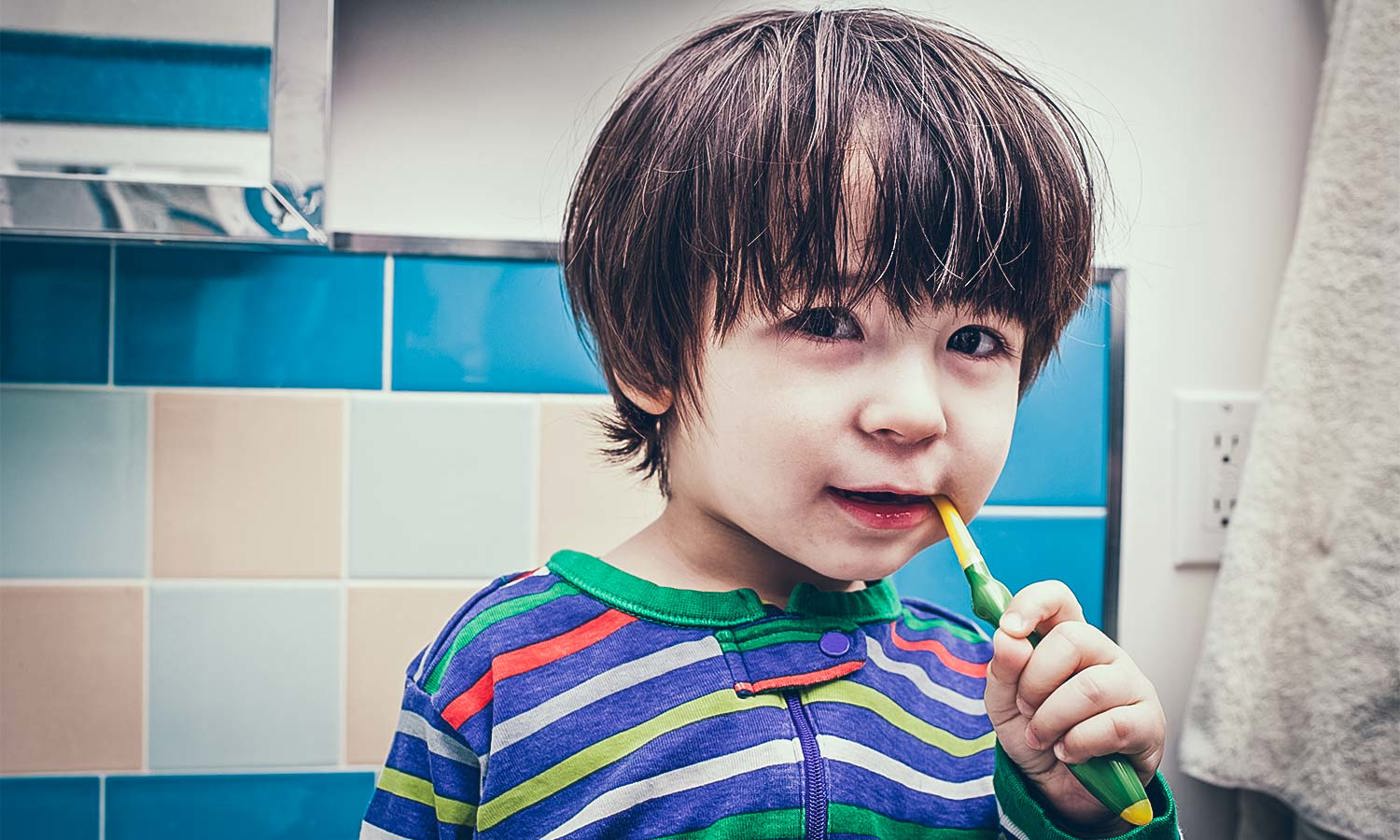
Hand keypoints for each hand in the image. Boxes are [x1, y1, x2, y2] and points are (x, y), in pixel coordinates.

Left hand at [984, 581, 1165, 833]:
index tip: (1009, 628)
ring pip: (1090, 687)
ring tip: (1042, 738)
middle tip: (1026, 709)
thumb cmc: (1038, 737)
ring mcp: (1131, 685)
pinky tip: (1069, 753)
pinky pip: (1112, 725)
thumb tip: (1007, 638)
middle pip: (1072, 638)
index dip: (1033, 604)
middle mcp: (1103, 654)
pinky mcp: (1148, 723)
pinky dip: (1078, 744)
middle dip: (1035, 680)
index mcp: (1066, 640)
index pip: (1058, 599)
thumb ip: (1002, 670)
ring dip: (1052, 719)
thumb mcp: (1004, 705)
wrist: (1062, 791)